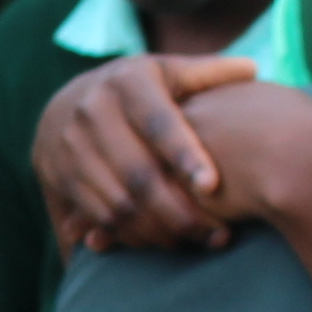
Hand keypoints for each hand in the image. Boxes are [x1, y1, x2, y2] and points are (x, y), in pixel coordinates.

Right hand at [29, 54, 271, 251]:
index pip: (159, 123)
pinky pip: (101, 217)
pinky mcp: (60, 177)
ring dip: (160, 231)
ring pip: (120, 203)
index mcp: (127, 82)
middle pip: (139, 174)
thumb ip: (207, 73)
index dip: (185, 155)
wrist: (64, 105)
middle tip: (219, 235)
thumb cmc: (137, 91)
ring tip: (197, 241)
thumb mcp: (167, 72)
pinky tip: (163, 240)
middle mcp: (93, 111)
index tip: (213, 185)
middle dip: (181, 211)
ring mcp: (71, 146)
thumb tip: (252, 70)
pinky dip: (134, 236)